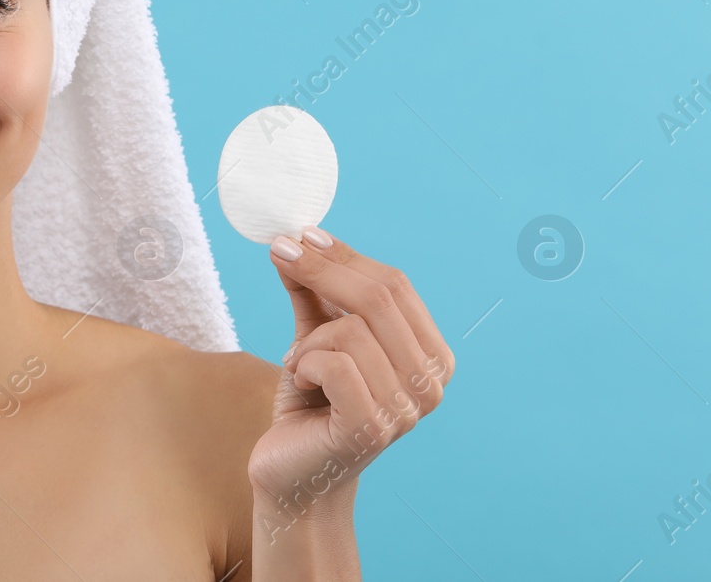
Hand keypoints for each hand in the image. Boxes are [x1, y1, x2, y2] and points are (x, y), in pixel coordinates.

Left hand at [246, 228, 454, 515]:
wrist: (293, 474)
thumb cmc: (311, 405)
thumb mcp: (315, 337)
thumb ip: (314, 292)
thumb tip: (296, 239)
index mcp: (431, 356)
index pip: (395, 285)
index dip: (346, 255)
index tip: (300, 235)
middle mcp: (431, 384)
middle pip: (379, 298)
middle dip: (321, 268)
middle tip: (279, 252)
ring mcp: (406, 410)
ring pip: (352, 330)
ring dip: (310, 340)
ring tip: (302, 365)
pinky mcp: (371, 429)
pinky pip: (334, 364)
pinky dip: (305, 364)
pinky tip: (301, 384)